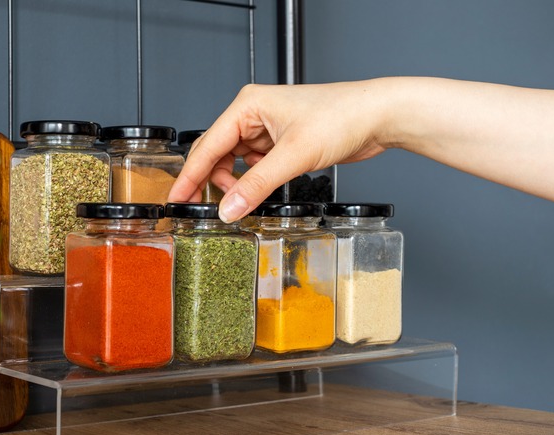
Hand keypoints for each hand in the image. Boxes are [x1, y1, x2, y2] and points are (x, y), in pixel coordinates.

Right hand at [167, 80, 392, 221]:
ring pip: (236, 163)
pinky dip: (255, 182)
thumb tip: (228, 209)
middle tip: (203, 209)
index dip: (189, 175)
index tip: (176, 198)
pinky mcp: (282, 143)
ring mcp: (268, 129)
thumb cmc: (341, 116)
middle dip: (212, 182)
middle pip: (217, 154)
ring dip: (237, 184)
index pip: (207, 145)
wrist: (377, 116)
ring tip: (243, 201)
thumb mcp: (293, 155)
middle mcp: (253, 115)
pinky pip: (256, 167)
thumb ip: (257, 185)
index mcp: (247, 106)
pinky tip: (260, 192)